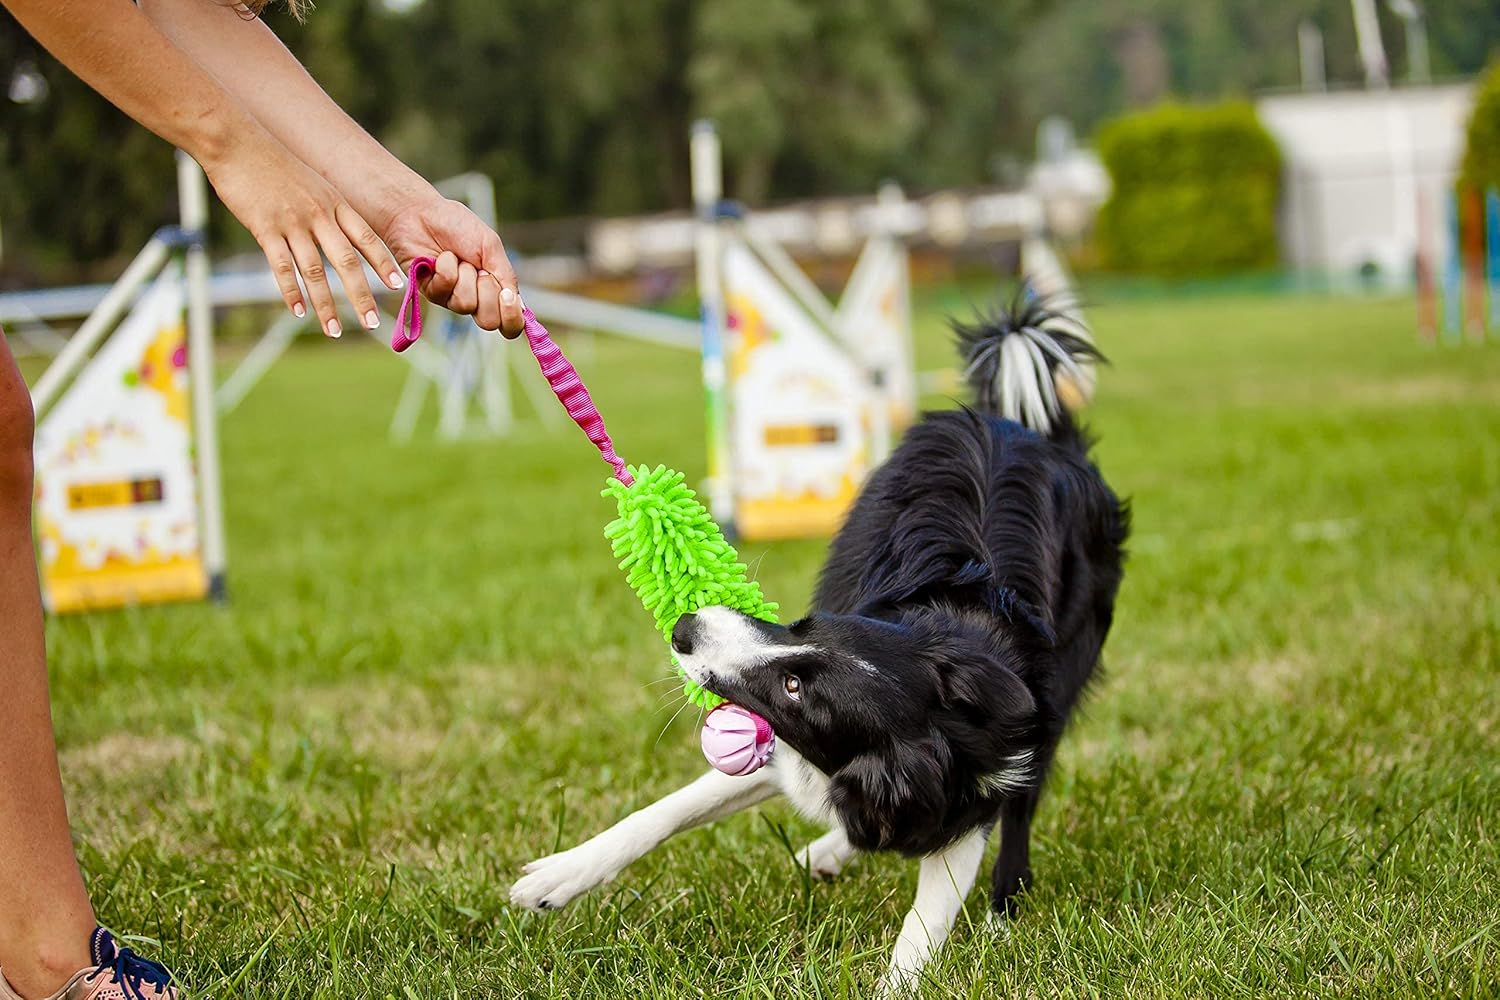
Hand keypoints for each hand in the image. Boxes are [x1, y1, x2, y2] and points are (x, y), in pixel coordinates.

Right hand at [200, 125, 401, 337]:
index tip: (399, 286)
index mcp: (334, 202)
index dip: (384, 263)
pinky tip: (299, 312)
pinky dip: (291, 292)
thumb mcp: (312, 182)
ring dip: (326, 304)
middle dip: (362, 295)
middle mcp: (319, 214)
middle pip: (347, 261)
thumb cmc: (272, 162)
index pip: (367, 237)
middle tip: (372, 324)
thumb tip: (339, 231)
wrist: (237, 140)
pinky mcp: (265, 228)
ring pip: (315, 271)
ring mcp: (293, 222)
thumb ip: (327, 208)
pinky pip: (282, 266)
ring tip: (335, 331)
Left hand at [382, 196, 524, 337]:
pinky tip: (441, 258)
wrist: (421, 214)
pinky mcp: (431, 293)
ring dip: (465, 276)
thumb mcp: (490, 246)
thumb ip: (506, 275)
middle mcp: (474, 298)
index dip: (512, 318)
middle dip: (487, 292)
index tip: (508, 297)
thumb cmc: (456, 225)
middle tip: (480, 270)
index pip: (509, 323)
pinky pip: (446, 290)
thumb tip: (519, 304)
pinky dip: (447, 268)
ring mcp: (451, 298)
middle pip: (489, 321)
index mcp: (494, 289)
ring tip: (457, 258)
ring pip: (466, 305)